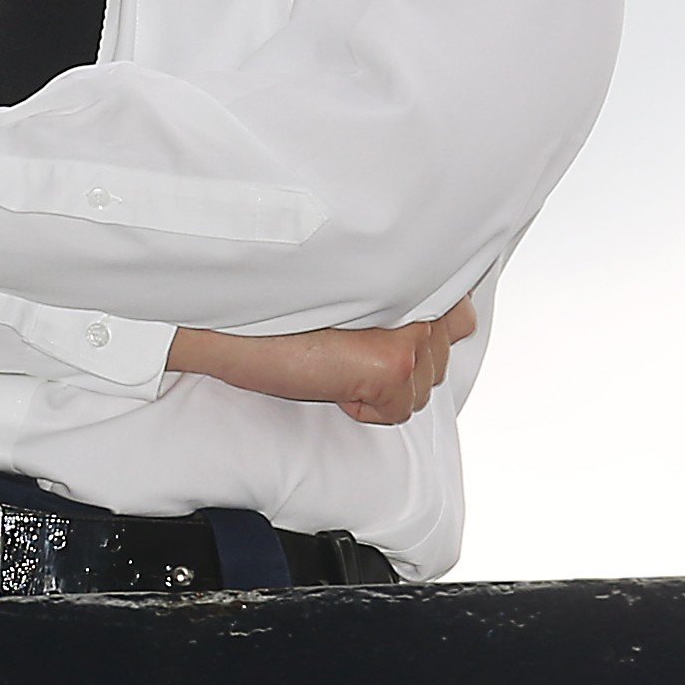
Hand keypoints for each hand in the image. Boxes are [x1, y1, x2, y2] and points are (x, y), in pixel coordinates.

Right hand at [173, 303, 476, 425]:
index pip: (459, 314)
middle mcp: (423, 298)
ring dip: (380, 385)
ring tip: (335, 358)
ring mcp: (412, 333)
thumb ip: (403, 296)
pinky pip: (396, 411)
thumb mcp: (349, 293)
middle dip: (398, 361)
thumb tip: (451, 318)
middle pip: (441, 358)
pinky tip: (330, 379)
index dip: (419, 329)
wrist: (224, 324)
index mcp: (415, 272)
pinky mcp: (392, 366)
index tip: (377, 331)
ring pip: (420, 388)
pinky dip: (361, 407)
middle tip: (344, 344)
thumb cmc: (276, 310)